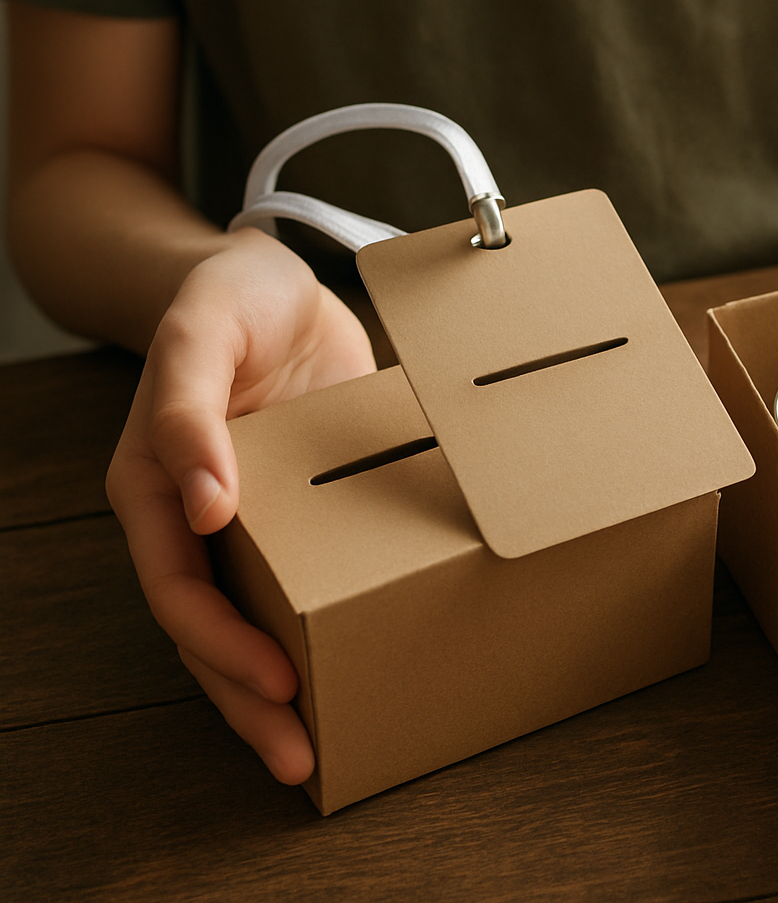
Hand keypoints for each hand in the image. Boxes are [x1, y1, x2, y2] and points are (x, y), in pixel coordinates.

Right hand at [106, 228, 376, 781]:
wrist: (274, 282)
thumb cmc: (225, 297)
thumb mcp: (201, 331)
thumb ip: (188, 408)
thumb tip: (202, 502)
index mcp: (155, 483)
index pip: (177, 585)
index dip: (220, 640)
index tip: (278, 681)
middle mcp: (197, 516)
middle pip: (210, 629)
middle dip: (248, 699)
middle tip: (299, 758)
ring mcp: (251, 523)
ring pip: (253, 623)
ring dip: (280, 691)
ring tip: (320, 750)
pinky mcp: (303, 513)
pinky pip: (306, 583)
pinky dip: (323, 630)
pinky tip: (359, 670)